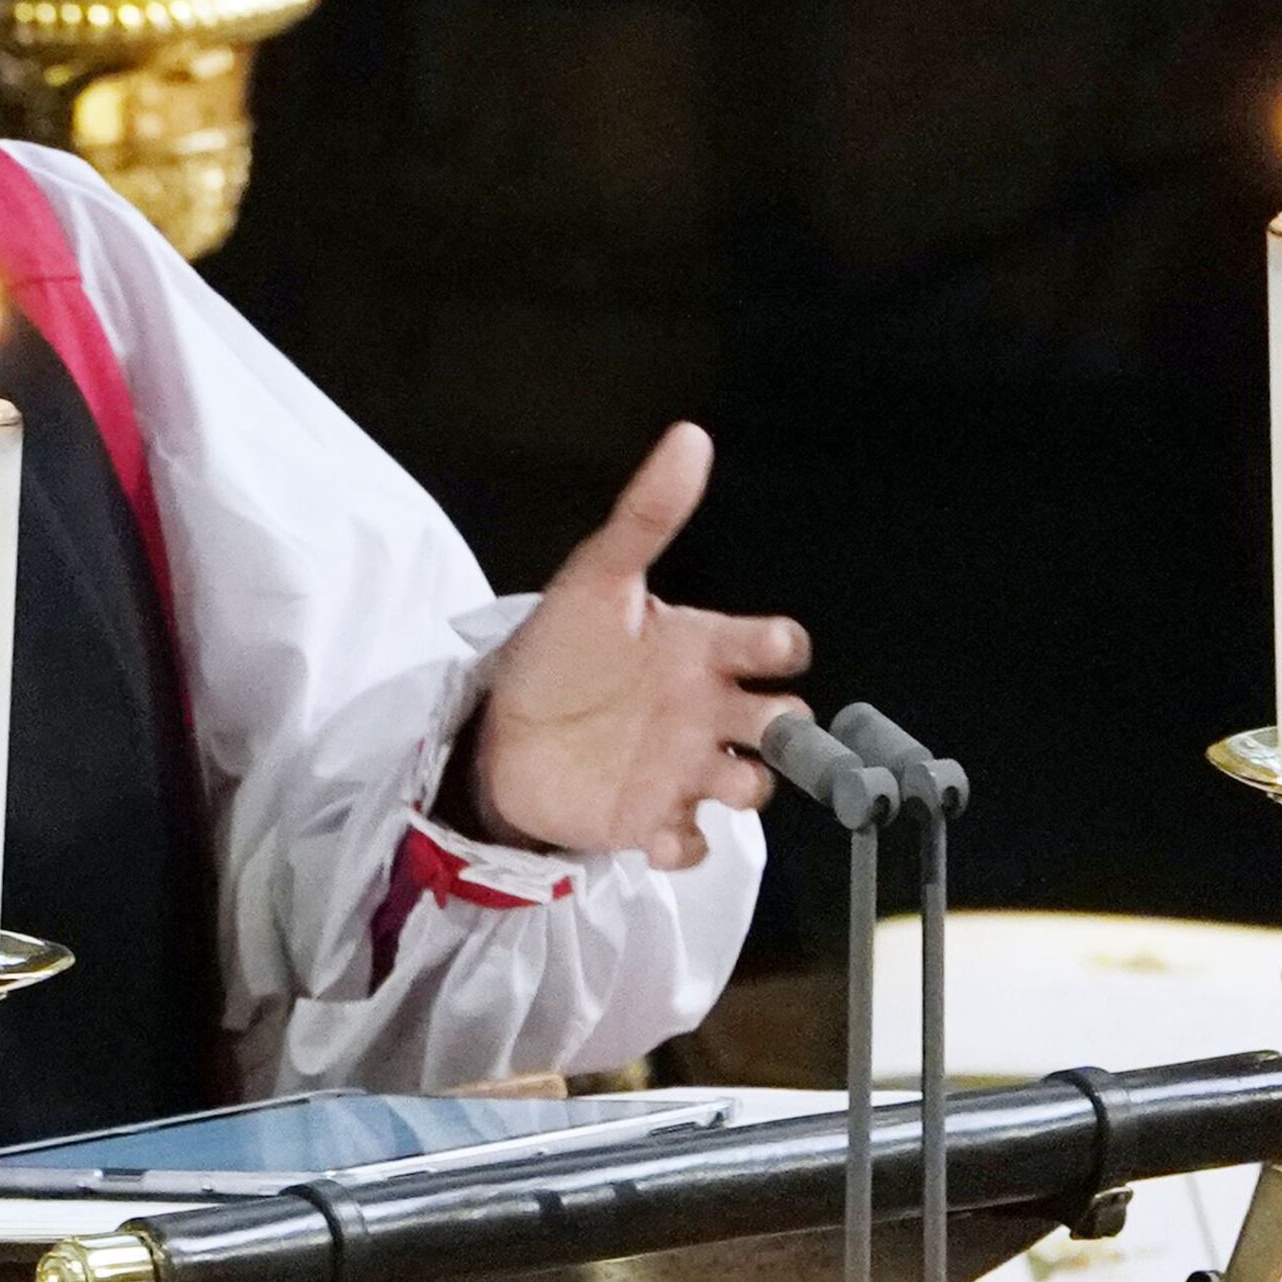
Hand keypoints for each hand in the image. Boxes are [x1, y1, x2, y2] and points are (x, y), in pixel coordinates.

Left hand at [470, 423, 812, 867]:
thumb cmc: (556, 649)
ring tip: (704, 776)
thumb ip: (646, 514)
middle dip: (786, 731)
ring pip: (750, 787)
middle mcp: (706, 710)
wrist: (494, 726)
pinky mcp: (649, 820)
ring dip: (742, 786)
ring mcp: (683, 768)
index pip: (777, 647)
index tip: (761, 648)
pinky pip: (694, 845)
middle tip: (757, 727)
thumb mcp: (597, 576)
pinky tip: (656, 829)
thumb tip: (689, 437)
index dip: (780, 648)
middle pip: (785, 725)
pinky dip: (686, 844)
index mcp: (704, 648)